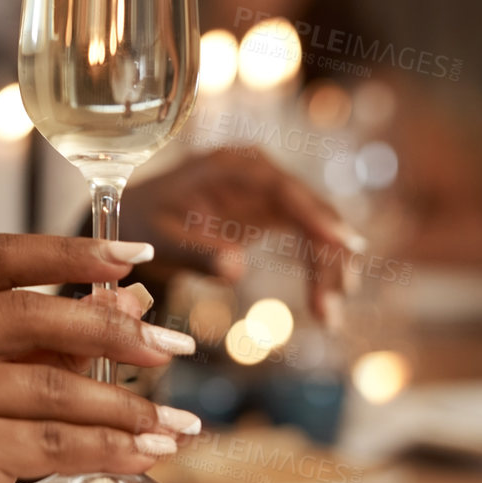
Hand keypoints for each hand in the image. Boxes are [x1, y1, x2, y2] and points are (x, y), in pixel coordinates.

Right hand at [0, 234, 203, 482]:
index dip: (69, 251)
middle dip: (112, 330)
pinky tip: (146, 451)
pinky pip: (52, 443)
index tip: (135, 255)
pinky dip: (109, 447)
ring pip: (50, 388)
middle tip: (169, 346)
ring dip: (124, 406)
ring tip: (174, 421)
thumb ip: (43, 339)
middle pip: (28, 315)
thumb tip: (133, 301)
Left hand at [116, 148, 359, 325]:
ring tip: (329, 316)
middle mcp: (258, 172)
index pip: (282, 187)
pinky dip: (318, 270)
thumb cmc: (144, 221)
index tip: (342, 243)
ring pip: (318, 227)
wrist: (139, 217)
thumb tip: (236, 270)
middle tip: (332, 304)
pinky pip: (310, 239)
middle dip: (329, 255)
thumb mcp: (160, 238)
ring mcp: (270, 192)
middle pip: (311, 209)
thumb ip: (195, 252)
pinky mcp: (274, 213)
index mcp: (229, 165)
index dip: (315, 214)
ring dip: (330, 268)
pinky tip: (323, 307)